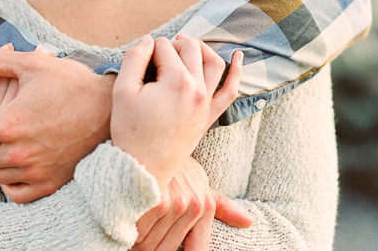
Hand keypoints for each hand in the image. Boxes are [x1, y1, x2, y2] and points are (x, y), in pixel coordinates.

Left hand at [0, 45, 114, 202]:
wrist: (110, 108)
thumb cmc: (73, 83)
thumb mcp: (35, 63)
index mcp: (10, 124)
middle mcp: (19, 152)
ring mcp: (35, 171)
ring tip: (9, 145)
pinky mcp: (50, 183)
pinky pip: (16, 194)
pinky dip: (12, 182)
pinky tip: (20, 166)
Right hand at [110, 35, 242, 188]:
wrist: (142, 169)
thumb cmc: (129, 131)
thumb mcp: (122, 91)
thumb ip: (134, 58)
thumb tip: (148, 40)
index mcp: (176, 81)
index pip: (164, 47)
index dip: (148, 49)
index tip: (138, 63)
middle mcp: (197, 89)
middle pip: (190, 48)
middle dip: (173, 44)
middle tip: (156, 54)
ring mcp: (206, 103)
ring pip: (214, 62)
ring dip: (201, 48)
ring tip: (185, 45)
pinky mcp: (209, 117)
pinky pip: (230, 91)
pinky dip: (236, 72)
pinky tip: (238, 56)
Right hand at [133, 156, 252, 250]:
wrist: (155, 137)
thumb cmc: (176, 167)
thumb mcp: (201, 184)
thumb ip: (223, 207)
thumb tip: (249, 223)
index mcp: (205, 208)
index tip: (166, 249)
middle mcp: (193, 207)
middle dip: (149, 245)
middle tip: (144, 226)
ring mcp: (176, 204)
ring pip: (146, 245)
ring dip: (136, 238)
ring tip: (136, 217)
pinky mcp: (157, 200)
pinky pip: (136, 233)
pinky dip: (128, 228)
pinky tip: (128, 213)